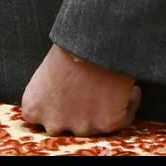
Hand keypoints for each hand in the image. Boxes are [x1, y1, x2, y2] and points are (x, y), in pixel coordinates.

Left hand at [20, 44, 141, 136]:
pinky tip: (132, 91)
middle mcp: (54, 122)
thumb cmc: (69, 43)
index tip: (61, 92)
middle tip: (83, 90)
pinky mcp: (107, 124)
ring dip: (98, 108)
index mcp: (34, 105)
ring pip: (90, 124)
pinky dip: (128, 105)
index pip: (36, 115)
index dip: (50, 104)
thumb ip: (48, 89)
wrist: (94, 39)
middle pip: (61, 124)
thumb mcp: (47, 67)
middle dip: (71, 110)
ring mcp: (81, 126)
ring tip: (108, 85)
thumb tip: (61, 94)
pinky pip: (120, 120)